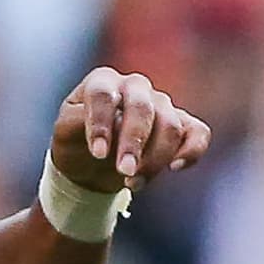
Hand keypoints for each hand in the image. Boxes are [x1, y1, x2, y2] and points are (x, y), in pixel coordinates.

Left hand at [50, 67, 210, 193]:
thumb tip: (112, 126)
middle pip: (142, 108)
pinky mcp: (182, 125)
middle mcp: (133, 86)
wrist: (92, 162)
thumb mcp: (65, 131)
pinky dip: (192, 151)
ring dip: (154, 158)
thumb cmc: (76, 140)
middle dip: (134, 143)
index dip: (102, 124)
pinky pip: (198, 132)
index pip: (103, 94)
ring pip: (170, 125)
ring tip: (131, 182)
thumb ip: (80, 123)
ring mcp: (160, 103)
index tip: (99, 154)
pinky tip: (175, 168)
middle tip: (124, 172)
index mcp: (102, 80)